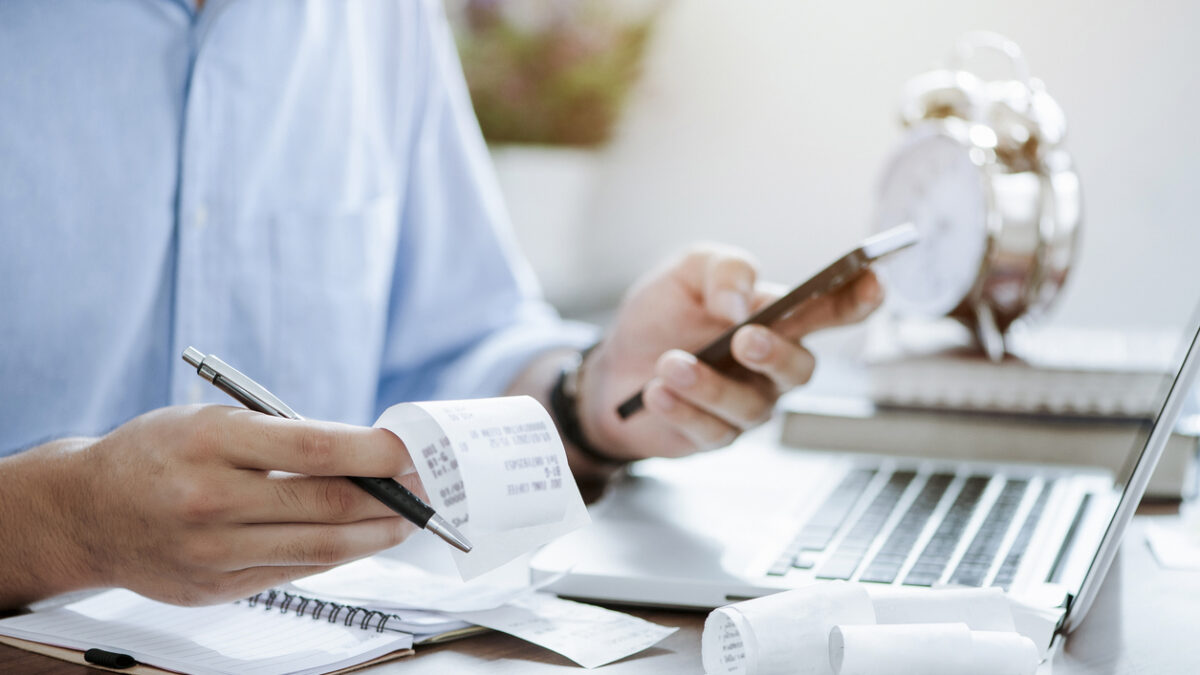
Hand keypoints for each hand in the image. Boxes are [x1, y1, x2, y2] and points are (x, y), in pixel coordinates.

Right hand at [0, 405, 420, 607]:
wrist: (84, 512)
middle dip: (390, 497)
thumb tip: (367, 455)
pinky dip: (337, 555)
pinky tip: (360, 539)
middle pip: (327, 505)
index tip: (412, 451)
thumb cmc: (156, 454)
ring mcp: (211, 552)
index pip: (315, 449)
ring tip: (407, 519)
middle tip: (425, 486)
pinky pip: (296, 572)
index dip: (375, 453)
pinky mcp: (214, 588)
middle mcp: (209, 499)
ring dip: (377, 534)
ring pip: (320, 549)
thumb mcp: (213, 421)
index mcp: (211, 441)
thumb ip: (284, 437)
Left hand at [579, 245, 881, 461]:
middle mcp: (771, 367)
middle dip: (777, 354)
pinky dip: (683, 410)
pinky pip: (712, 432)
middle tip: (743, 339)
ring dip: (708, 384)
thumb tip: (741, 303)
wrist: (612, 365)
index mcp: (777, 318)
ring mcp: (747, 404)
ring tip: (669, 363)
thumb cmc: (661, 316)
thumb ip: (723, 271)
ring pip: (751, 406)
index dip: (859, 298)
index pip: (831, 309)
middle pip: (802, 369)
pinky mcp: (715, 436)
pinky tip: (656, 392)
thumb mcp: (687, 272)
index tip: (871, 281)